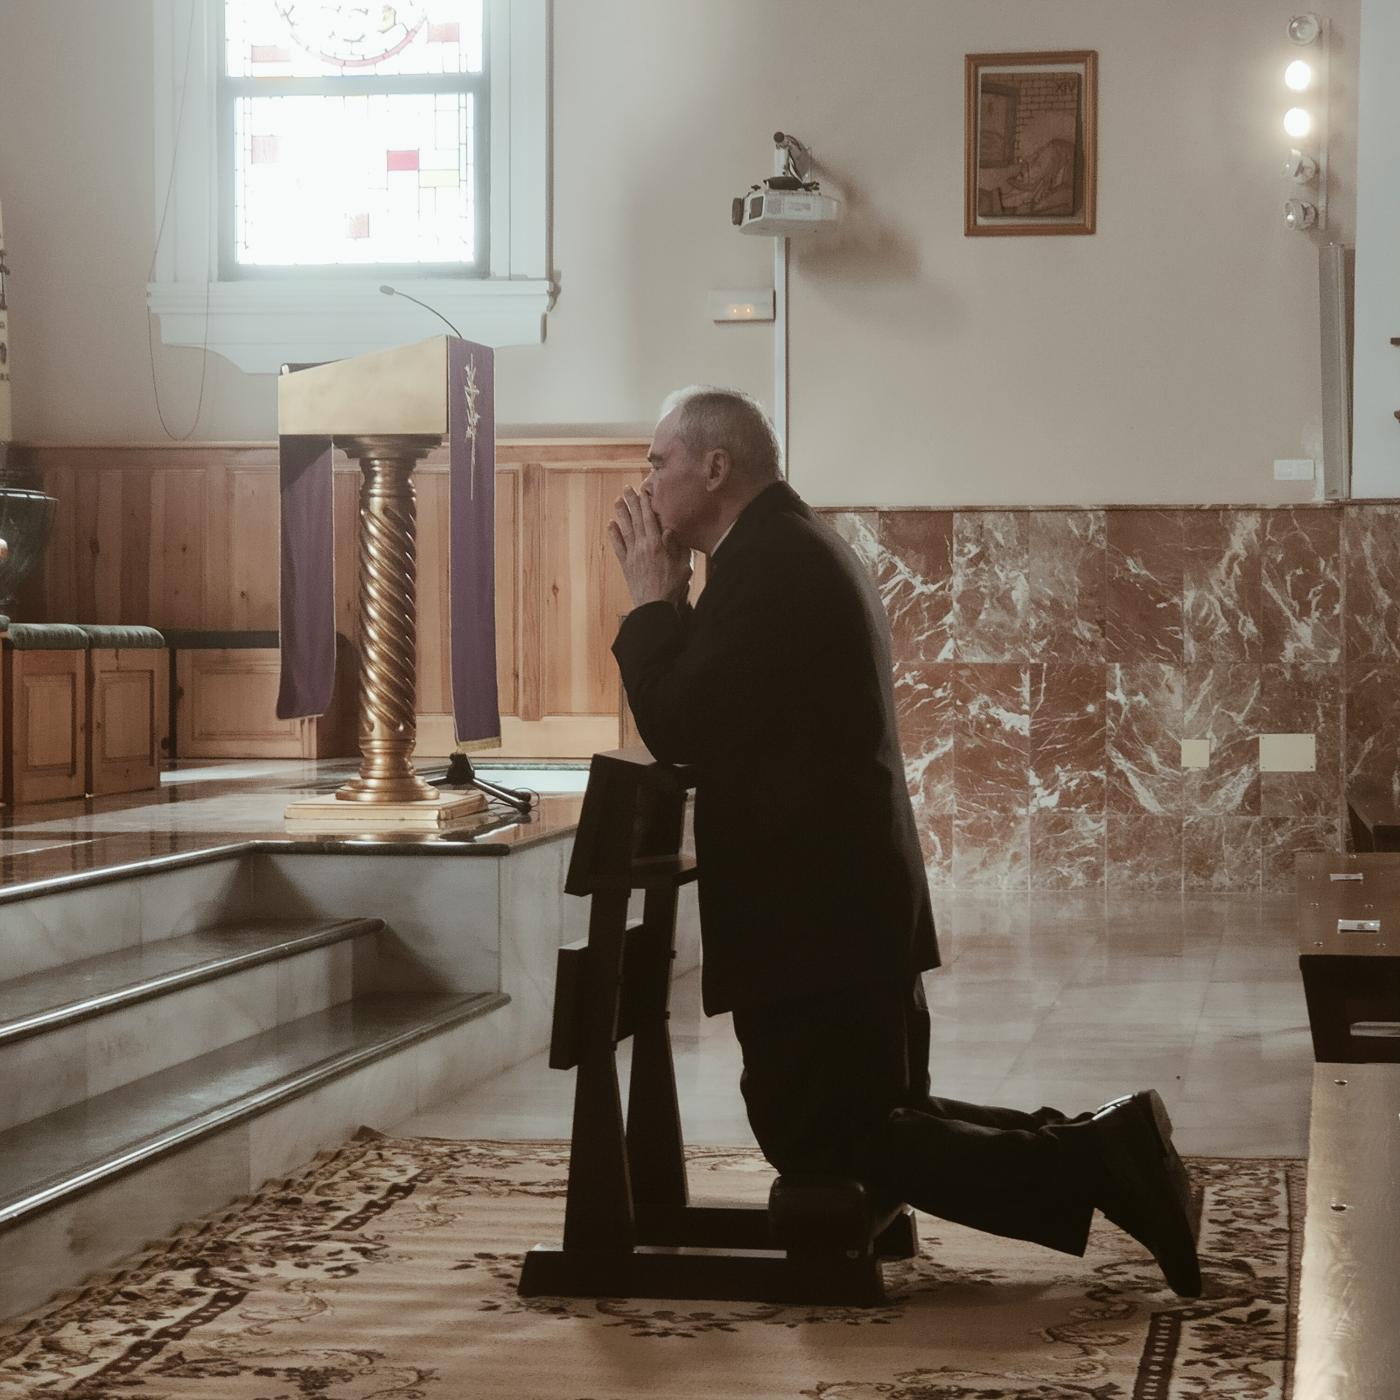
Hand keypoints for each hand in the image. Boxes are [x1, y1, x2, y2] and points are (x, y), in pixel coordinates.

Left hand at [607, 486, 691, 608]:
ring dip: (621, 514)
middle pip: (635, 520)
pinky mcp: (626, 565)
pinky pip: (618, 547)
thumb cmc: (672, 587)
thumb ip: (678, 546)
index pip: (650, 518)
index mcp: (657, 544)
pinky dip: (613, 535)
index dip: (646, 503)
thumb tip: (670, 528)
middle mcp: (642, 546)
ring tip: (617, 500)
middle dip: (631, 503)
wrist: (654, 606)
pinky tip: (610, 524)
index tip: (643, 490)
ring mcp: (632, 555)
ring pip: (624, 530)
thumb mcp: (684, 565)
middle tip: (627, 488)